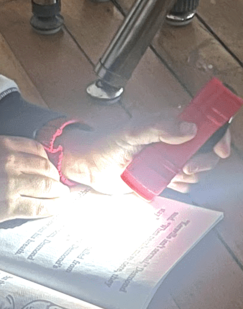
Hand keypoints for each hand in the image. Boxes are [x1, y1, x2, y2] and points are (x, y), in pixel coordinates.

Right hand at [0, 135, 68, 230]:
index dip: (47, 160)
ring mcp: (10, 184)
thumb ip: (0, 156)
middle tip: (58, 186)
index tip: (49, 169)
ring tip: (62, 198)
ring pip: (47, 188)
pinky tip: (56, 210)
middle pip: (46, 168)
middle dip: (55, 178)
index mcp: (0, 144)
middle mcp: (9, 160)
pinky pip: (39, 207)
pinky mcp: (9, 206)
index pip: (37, 149)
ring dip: (58, 194)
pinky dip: (51, 209)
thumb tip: (23, 166)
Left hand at [58, 115, 229, 194]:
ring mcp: (169, 158)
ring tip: (165, 173)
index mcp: (168, 122)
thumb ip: (158, 128)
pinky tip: (161, 181)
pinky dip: (177, 186)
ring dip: (187, 175)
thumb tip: (189, 128)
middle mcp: (172, 140)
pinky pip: (183, 184)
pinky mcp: (163, 176)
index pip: (205, 122)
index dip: (218, 134)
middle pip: (206, 150)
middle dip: (201, 161)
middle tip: (183, 166)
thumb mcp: (130, 132)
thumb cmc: (105, 143)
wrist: (89, 167)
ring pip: (197, 169)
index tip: (219, 148)